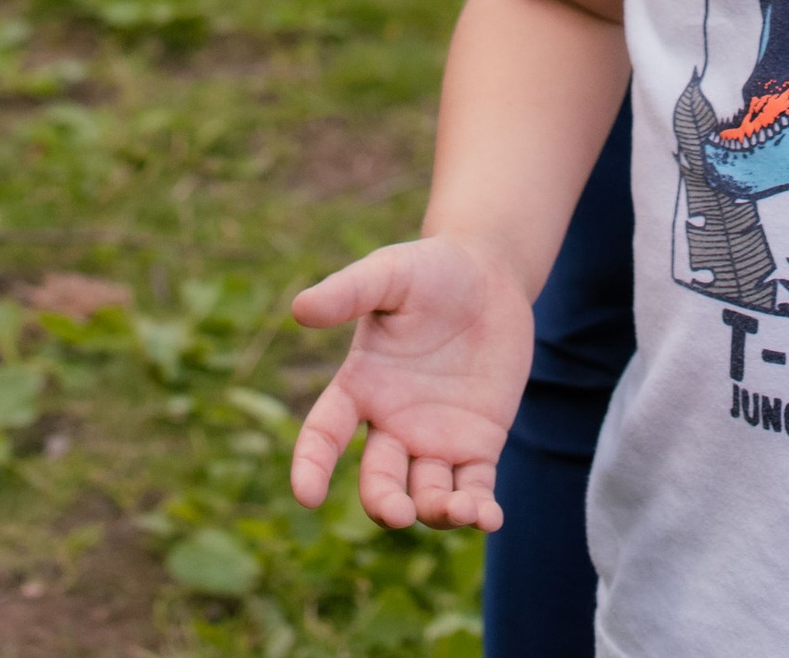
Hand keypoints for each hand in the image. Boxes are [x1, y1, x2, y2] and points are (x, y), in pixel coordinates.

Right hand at [289, 236, 535, 532]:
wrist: (489, 273)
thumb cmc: (429, 270)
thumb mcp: (389, 274)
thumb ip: (348, 291)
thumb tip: (299, 309)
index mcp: (361, 387)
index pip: (324, 436)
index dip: (311, 466)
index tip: (307, 495)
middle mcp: (392, 424)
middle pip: (379, 481)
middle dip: (384, 503)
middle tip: (398, 512)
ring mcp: (435, 439)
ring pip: (427, 494)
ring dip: (437, 512)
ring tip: (459, 511)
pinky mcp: (478, 444)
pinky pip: (474, 487)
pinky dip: (479, 509)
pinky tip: (489, 516)